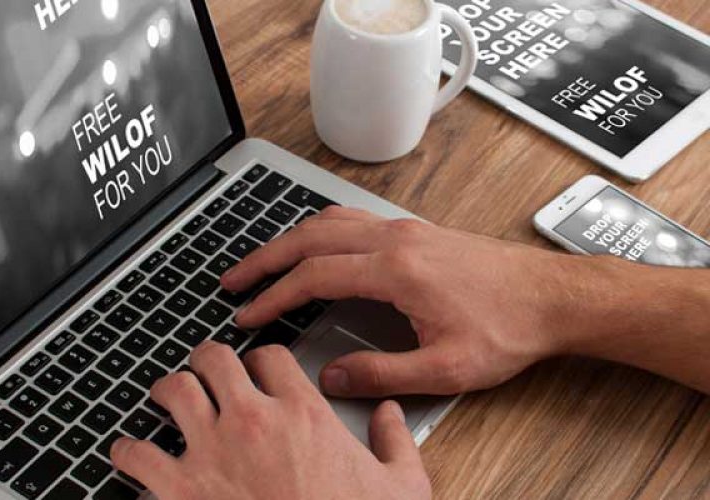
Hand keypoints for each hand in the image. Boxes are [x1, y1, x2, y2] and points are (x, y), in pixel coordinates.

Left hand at [111, 341, 430, 499]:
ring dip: (167, 391)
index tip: (256, 370)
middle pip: (214, 358)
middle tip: (205, 370)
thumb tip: (391, 414)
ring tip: (165, 397)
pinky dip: (127, 451)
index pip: (270, 356)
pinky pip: (136, 454)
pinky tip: (129, 454)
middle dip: (207, 361)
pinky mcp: (181, 490)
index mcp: (304, 414)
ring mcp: (213, 451)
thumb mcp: (401, 486)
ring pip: (174, 390)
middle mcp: (254, 421)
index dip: (261, 360)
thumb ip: (396, 441)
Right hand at [221, 206, 570, 396]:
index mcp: (396, 269)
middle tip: (233, 279)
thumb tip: (333, 375)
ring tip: (262, 261)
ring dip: (289, 239)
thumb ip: (383, 373)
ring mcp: (404, 229)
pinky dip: (319, 229)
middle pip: (310, 238)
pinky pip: (352, 219)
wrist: (549, 296)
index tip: (249, 313)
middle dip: (265, 258)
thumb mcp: (445, 368)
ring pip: (328, 222)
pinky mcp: (414, 231)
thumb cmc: (507, 327)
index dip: (274, 295)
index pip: (314, 276)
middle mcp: (395, 239)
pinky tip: (315, 242)